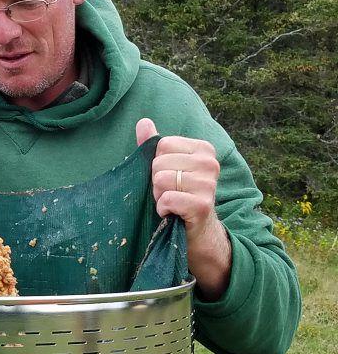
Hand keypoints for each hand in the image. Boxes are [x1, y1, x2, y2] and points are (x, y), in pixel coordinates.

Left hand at [136, 118, 231, 299]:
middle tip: (170, 193)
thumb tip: (143, 122)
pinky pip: (167, 199)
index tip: (169, 177)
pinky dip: (163, 208)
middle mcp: (210, 164)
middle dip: (156, 181)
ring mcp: (209, 184)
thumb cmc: (177, 194)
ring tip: (171, 202)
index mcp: (203, 149)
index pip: (162, 144)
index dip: (157, 163)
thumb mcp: (165, 167)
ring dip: (159, 196)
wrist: (195, 231)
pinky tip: (172, 213)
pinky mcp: (202, 205)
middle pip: (159, 163)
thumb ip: (153, 145)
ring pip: (161, 180)